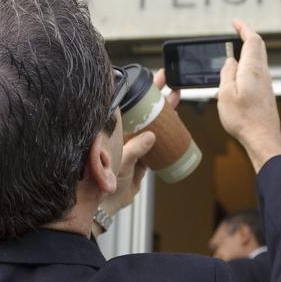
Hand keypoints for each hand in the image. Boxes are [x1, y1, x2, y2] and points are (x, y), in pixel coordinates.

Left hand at [100, 69, 178, 216]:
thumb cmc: (103, 181)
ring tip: (176, 96)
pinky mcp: (144, 157)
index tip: (150, 78)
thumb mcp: (119, 161)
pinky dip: (168, 134)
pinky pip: (159, 142)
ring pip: (153, 123)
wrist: (107, 203)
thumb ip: (134, 149)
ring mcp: (135, 144)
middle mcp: (124, 134)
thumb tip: (150, 137)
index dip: (140, 89)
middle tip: (170, 80)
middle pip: (143, 109)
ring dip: (165, 111)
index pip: (128, 103)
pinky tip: (177, 127)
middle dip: (157, 94)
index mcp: (114, 130)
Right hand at [216, 19, 280, 171]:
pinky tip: (236, 77)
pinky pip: (256, 73)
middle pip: (258, 48)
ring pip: (257, 61)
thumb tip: (230, 61)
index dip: (244, 28)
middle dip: (247, 37)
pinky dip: (246, 67)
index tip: (235, 22)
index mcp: (252, 69)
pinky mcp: (265, 94)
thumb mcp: (226, 93)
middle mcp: (262, 74)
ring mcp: (266, 84)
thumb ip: (227, 73)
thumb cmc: (244, 119)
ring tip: (231, 55)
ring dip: (246, 53)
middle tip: (235, 33)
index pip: (252, 40)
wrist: (262, 139)